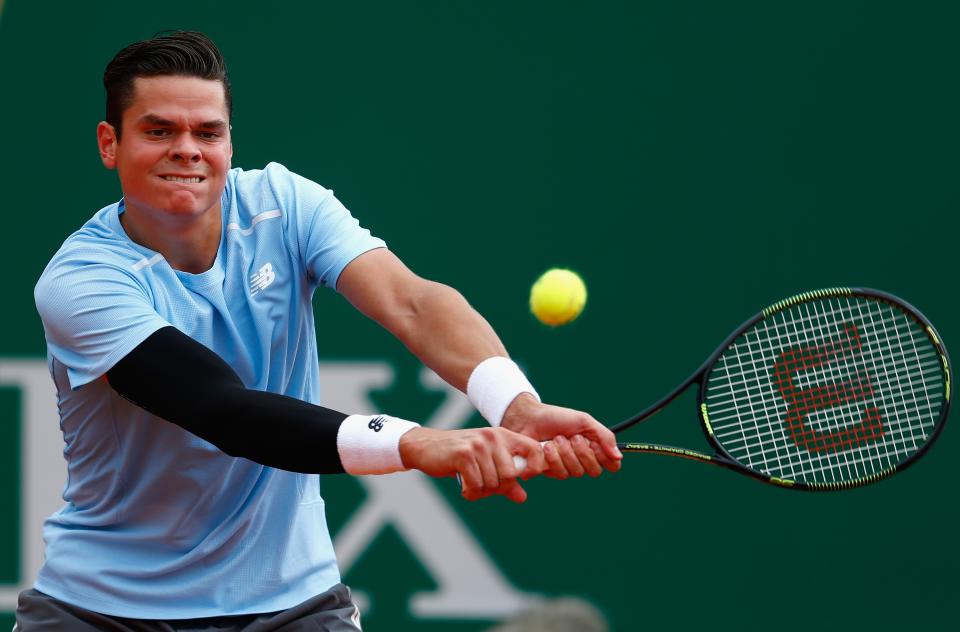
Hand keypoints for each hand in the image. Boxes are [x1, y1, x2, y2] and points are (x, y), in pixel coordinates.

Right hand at [399, 426, 545, 502]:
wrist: (426, 446)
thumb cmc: (459, 457)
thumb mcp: (485, 464)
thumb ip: (505, 480)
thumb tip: (522, 497)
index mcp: (503, 436)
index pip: (534, 449)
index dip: (535, 467)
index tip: (523, 479)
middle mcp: (493, 437)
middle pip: (510, 475)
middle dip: (497, 488)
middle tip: (483, 486)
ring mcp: (478, 445)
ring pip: (492, 483)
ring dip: (481, 492)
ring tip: (471, 485)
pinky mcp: (464, 454)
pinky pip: (476, 485)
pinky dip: (470, 493)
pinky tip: (463, 487)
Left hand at [501, 393, 621, 478]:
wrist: (529, 418)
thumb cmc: (557, 418)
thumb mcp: (584, 422)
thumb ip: (604, 437)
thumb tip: (619, 457)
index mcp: (593, 449)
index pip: (611, 465)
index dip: (606, 459)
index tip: (595, 446)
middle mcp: (581, 460)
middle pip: (593, 471)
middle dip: (582, 453)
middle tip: (571, 438)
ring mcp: (565, 467)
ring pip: (574, 473)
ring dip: (565, 453)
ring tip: (555, 439)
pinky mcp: (549, 471)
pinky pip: (557, 473)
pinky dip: (552, 458)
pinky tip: (546, 447)